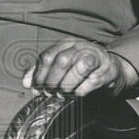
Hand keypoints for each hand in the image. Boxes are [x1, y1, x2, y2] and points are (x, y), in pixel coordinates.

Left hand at [22, 40, 138, 97]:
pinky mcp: (106, 71)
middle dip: (51, 80)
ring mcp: (95, 58)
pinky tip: (76, 94)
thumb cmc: (82, 67)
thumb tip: (27, 83)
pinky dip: (79, 91)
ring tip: (61, 94)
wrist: (111, 69)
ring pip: (76, 68)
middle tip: (48, 93)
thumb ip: (43, 71)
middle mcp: (81, 47)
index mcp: (67, 43)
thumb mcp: (62, 65)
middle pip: (61, 61)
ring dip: (65, 86)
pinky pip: (90, 82)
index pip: (47, 56)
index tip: (35, 89)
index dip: (38, 75)